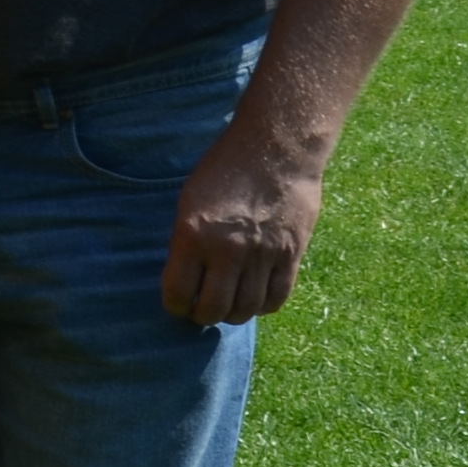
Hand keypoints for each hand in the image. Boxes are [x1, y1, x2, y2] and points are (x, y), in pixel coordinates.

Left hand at [166, 107, 323, 323]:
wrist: (276, 150)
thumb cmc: (224, 171)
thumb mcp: (189, 203)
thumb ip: (185, 243)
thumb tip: (185, 281)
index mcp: (193, 234)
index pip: (179, 293)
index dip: (175, 306)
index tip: (177, 305)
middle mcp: (227, 249)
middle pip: (213, 309)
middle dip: (203, 316)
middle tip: (201, 310)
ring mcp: (263, 254)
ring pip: (246, 309)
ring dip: (233, 315)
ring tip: (227, 306)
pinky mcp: (292, 254)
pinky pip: (277, 297)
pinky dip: (262, 306)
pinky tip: (254, 298)